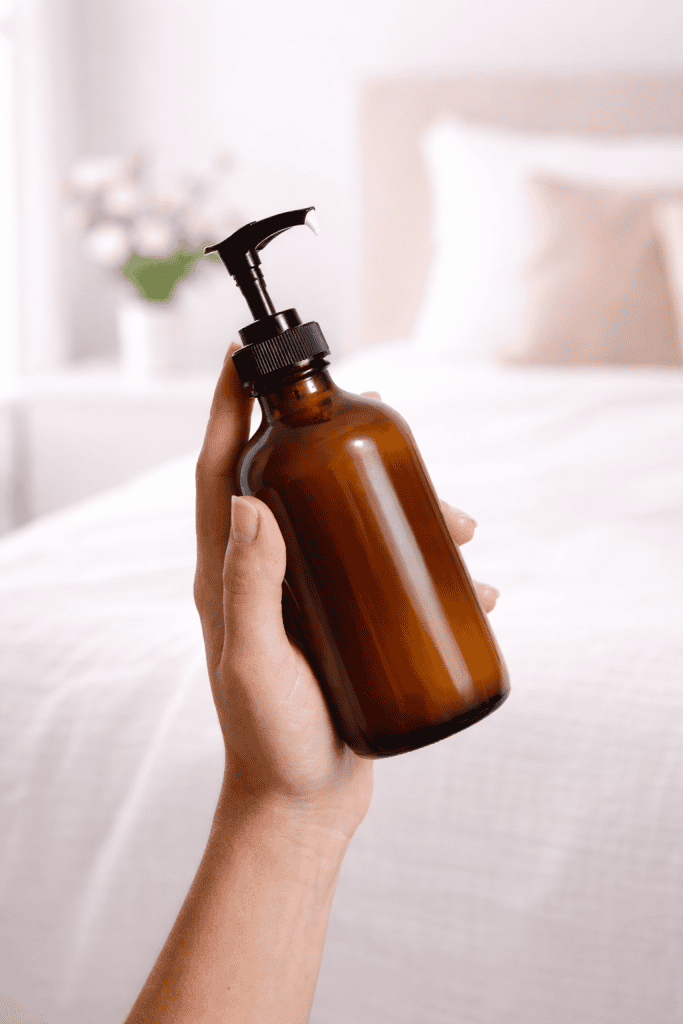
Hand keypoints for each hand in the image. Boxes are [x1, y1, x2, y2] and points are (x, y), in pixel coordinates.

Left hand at [194, 346, 499, 840]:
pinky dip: (428, 568)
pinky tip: (472, 584)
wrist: (302, 804)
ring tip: (462, 522)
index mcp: (230, 571)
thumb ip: (248, 587)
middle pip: (298, 482)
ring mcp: (307, 594)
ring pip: (352, 524)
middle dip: (341, 445)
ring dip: (405, 509)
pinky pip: (386, 572)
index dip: (225, 409)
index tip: (241, 356)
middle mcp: (266, 572)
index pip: (219, 470)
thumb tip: (248, 497)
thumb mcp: (254, 664)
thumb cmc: (269, 739)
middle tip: (386, 422)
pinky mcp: (347, 620)